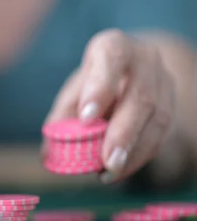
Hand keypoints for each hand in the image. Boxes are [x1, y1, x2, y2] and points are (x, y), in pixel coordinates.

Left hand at [45, 29, 174, 182]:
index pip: (112, 59)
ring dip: (134, 151)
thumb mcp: (73, 92)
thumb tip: (48, 155)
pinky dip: (141, 156)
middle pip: (140, 96)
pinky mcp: (172, 104)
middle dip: (123, 133)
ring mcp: (164, 81)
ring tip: (110, 173)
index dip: (100, 89)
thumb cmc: (92, 83)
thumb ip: (61, 119)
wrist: (130, 71)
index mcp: (114, 47)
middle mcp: (145, 59)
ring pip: (157, 118)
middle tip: (107, 160)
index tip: (86, 118)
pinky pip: (162, 133)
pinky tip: (121, 170)